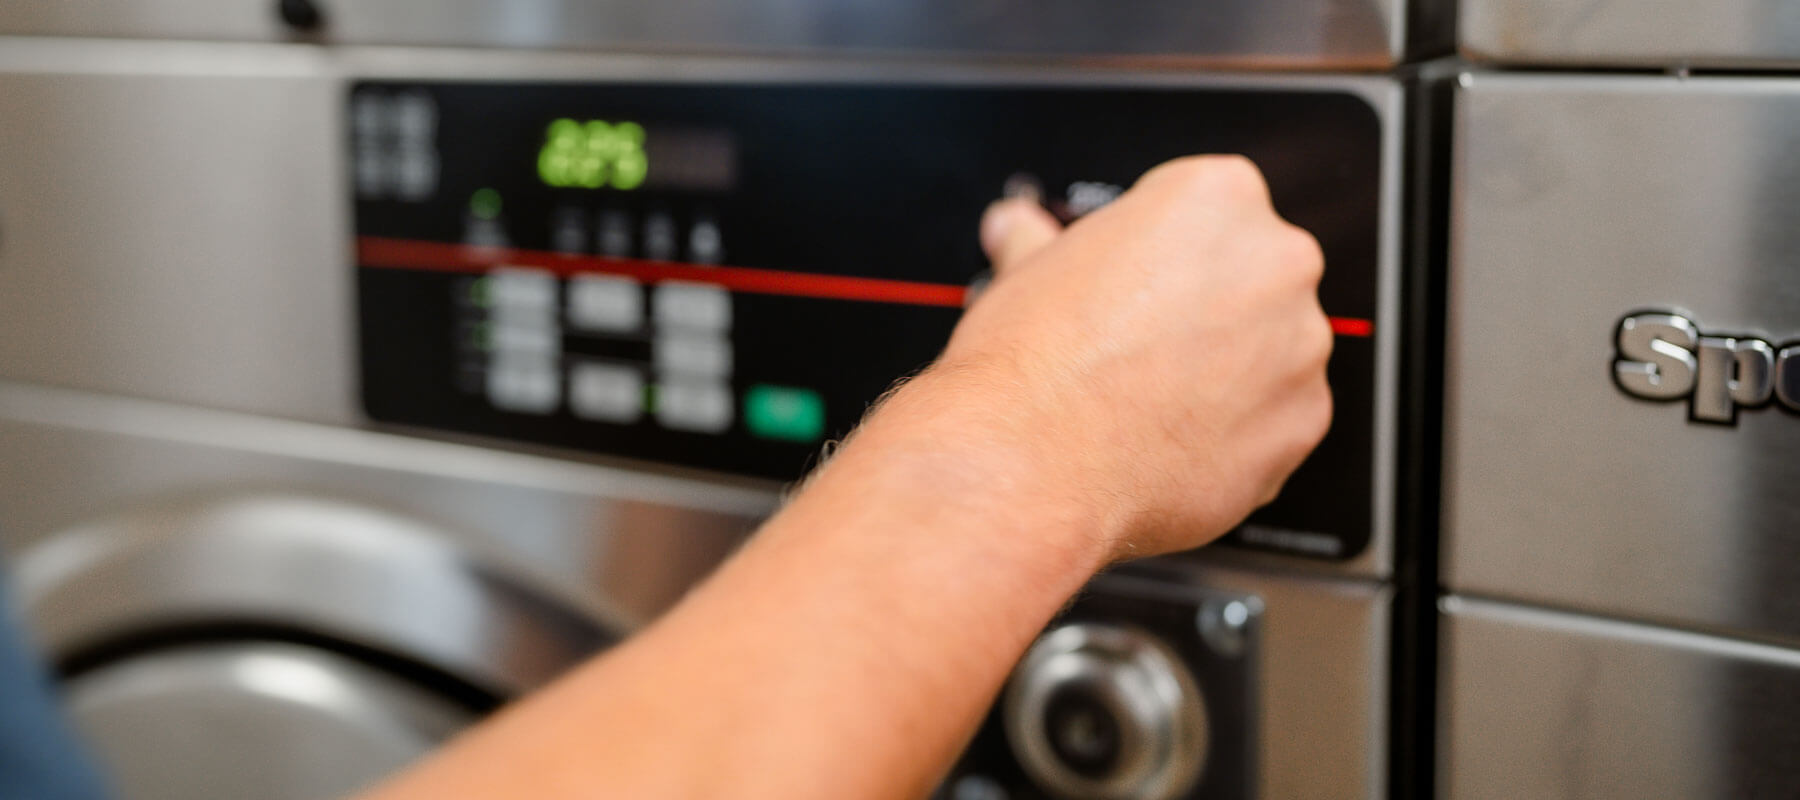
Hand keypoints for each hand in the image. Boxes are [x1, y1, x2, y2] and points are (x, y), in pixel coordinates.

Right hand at [933, 155, 1332, 559]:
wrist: (1035, 465)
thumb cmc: (1033, 365)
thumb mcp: (1022, 271)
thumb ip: (1040, 240)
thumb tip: (1019, 231)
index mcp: (1215, 198)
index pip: (1208, 210)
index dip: (1163, 255)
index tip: (1136, 285)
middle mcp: (1276, 262)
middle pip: (1253, 277)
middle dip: (1207, 312)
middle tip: (1141, 347)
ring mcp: (1300, 347)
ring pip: (1271, 353)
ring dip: (1226, 375)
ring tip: (1151, 403)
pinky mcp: (1304, 423)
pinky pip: (1278, 421)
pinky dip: (1238, 434)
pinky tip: (1174, 443)